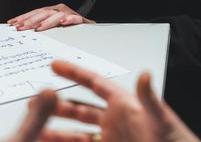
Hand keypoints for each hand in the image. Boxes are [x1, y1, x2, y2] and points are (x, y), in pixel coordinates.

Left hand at [7, 3, 94, 31]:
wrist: (89, 29)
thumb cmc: (69, 30)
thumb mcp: (53, 28)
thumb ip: (40, 28)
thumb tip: (21, 30)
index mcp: (51, 11)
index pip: (34, 13)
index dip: (23, 17)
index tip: (12, 23)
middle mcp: (59, 10)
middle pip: (42, 14)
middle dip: (30, 21)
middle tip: (21, 28)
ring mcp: (70, 13)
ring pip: (56, 16)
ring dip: (47, 22)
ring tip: (38, 28)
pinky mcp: (81, 20)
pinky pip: (75, 18)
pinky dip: (70, 19)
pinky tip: (64, 22)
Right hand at [40, 60, 199, 141]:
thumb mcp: (162, 122)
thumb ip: (150, 100)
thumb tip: (145, 74)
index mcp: (124, 105)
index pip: (94, 84)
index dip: (74, 73)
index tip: (55, 65)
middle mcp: (113, 120)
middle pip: (79, 108)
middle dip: (58, 105)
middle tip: (39, 102)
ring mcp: (109, 138)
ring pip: (76, 132)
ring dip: (57, 130)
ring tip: (39, 129)